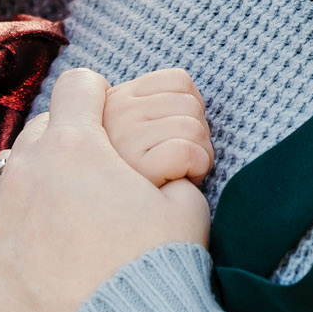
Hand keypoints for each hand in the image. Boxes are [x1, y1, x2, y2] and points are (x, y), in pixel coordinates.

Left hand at [0, 68, 208, 311]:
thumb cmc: (160, 277)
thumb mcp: (187, 208)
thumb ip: (169, 171)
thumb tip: (164, 168)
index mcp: (79, 144)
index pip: (78, 86)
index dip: (94, 98)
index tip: (102, 120)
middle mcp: (27, 165)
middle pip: (39, 131)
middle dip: (63, 147)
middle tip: (85, 185)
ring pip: (1, 168)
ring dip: (25, 179)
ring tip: (48, 213)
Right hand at [103, 67, 212, 185]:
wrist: (111, 231)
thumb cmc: (132, 182)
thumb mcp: (131, 135)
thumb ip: (149, 111)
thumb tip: (191, 100)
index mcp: (118, 98)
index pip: (179, 80)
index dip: (192, 108)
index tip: (178, 136)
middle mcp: (117, 111)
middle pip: (191, 105)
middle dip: (199, 136)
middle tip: (181, 162)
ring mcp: (124, 136)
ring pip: (194, 128)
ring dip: (201, 155)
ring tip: (181, 173)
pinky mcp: (137, 165)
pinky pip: (188, 152)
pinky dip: (198, 167)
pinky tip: (183, 181)